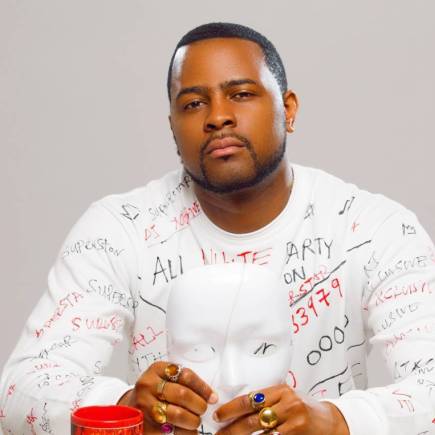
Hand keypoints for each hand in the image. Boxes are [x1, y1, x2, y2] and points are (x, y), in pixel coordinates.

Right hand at [118, 361, 216, 433]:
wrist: (129, 408)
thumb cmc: (153, 392)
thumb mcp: (163, 378)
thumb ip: (182, 381)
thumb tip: (211, 396)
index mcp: (156, 370)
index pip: (185, 375)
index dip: (202, 387)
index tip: (212, 396)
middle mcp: (148, 386)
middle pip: (182, 394)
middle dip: (199, 405)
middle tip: (203, 409)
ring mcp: (145, 406)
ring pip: (178, 414)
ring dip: (193, 420)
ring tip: (196, 421)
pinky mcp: (145, 426)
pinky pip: (171, 432)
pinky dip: (185, 433)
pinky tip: (189, 432)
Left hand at [213, 384, 348, 434]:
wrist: (331, 422)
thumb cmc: (304, 409)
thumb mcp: (287, 397)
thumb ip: (268, 400)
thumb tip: (238, 406)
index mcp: (281, 390)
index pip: (250, 399)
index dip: (231, 408)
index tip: (218, 415)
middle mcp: (288, 404)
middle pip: (253, 419)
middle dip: (232, 429)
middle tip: (219, 434)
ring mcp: (294, 422)